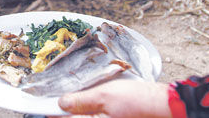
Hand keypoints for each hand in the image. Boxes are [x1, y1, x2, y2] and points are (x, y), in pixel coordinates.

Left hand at [49, 79, 171, 117]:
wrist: (164, 106)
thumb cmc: (137, 101)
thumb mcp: (105, 95)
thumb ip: (81, 101)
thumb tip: (61, 104)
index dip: (53, 112)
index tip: (45, 105)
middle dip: (67, 113)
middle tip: (62, 102)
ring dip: (79, 112)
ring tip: (76, 100)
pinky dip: (91, 112)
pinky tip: (92, 104)